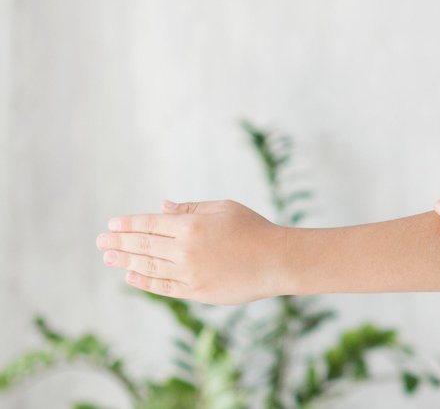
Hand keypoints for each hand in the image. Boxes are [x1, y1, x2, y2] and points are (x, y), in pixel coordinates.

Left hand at [97, 200, 284, 304]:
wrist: (279, 261)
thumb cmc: (255, 229)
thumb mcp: (224, 208)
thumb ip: (190, 209)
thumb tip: (161, 209)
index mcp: (193, 225)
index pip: (150, 224)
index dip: (129, 224)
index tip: (112, 225)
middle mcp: (186, 250)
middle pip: (143, 245)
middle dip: (119, 242)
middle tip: (100, 241)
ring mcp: (189, 273)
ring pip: (148, 266)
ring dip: (125, 261)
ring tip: (108, 257)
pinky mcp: (196, 292)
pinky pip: (163, 286)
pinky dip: (144, 281)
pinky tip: (131, 275)